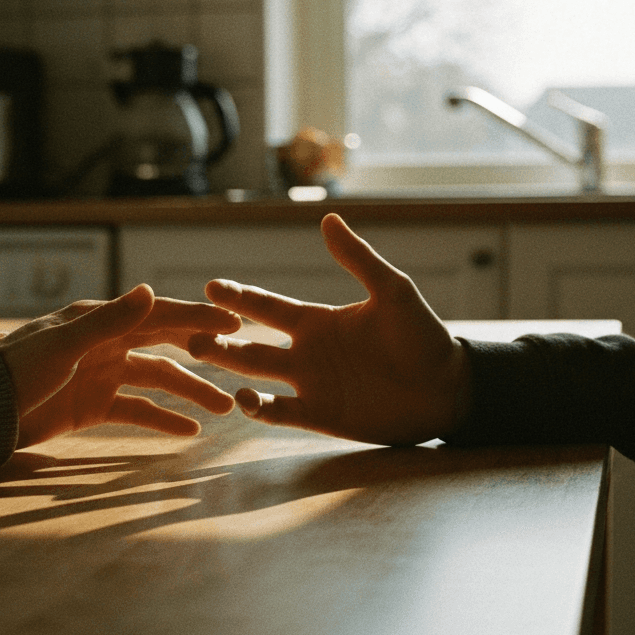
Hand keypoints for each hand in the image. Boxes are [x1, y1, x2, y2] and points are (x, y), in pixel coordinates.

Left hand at [0, 284, 242, 447]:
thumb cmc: (17, 370)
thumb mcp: (66, 344)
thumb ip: (109, 320)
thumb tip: (151, 290)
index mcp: (100, 319)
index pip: (159, 315)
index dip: (198, 319)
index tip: (234, 323)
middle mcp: (106, 342)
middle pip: (166, 345)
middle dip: (203, 352)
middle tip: (241, 358)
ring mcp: (102, 375)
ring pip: (158, 380)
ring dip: (191, 392)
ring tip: (226, 408)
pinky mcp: (94, 406)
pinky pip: (138, 410)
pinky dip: (163, 420)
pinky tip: (190, 432)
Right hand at [188, 213, 468, 445]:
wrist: (448, 390)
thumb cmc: (424, 337)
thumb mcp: (393, 292)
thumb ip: (358, 260)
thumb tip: (329, 219)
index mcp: (318, 321)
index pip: (267, 307)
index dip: (239, 297)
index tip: (210, 286)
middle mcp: (307, 353)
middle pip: (249, 343)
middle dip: (218, 337)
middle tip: (187, 330)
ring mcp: (311, 385)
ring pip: (256, 375)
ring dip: (229, 366)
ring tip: (200, 355)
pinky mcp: (321, 415)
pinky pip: (281, 413)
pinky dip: (260, 408)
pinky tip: (245, 398)